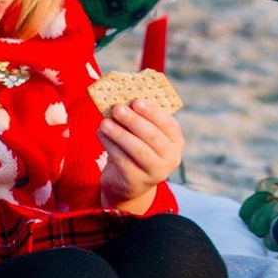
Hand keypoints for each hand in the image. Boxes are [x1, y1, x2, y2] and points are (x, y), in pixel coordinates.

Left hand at [101, 96, 185, 212]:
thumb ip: (139, 117)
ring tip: (105, 122)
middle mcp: (171, 158)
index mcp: (176, 141)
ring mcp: (155, 172)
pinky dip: (111, 146)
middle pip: (153, 137)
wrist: (128, 183)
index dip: (153, 112)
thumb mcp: (143, 134)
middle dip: (134, 121)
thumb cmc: (136, 149)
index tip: (136, 101)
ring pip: (138, 149)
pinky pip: (123, 161)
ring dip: (120, 134)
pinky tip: (102, 134)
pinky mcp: (137, 181)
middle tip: (118, 108)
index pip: (168, 124)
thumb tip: (126, 95)